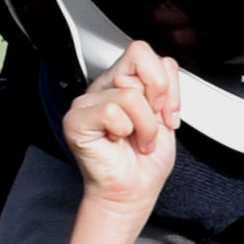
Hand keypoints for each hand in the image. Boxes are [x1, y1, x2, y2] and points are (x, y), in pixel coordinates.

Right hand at [63, 41, 185, 228]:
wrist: (134, 191)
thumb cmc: (147, 160)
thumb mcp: (167, 113)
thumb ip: (164, 84)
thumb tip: (155, 73)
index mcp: (123, 81)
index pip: (146, 53)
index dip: (165, 82)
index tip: (167, 111)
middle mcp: (104, 86)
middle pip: (140, 57)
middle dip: (159, 98)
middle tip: (154, 123)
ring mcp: (87, 101)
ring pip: (131, 93)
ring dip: (146, 125)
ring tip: (139, 139)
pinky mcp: (76, 119)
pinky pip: (112, 111)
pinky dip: (125, 130)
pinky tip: (120, 141)